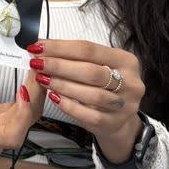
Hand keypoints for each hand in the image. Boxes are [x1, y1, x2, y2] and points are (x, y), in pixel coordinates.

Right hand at [0, 33, 44, 160]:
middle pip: (26, 122)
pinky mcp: (5, 120)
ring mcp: (3, 130)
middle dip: (35, 95)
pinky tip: (31, 75)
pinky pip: (24, 109)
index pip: (11, 135)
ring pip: (29, 115)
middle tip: (36, 67)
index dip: (22, 114)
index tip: (23, 90)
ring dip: (36, 92)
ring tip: (37, 67)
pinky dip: (29, 92)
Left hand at [28, 38, 144, 162]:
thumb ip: (76, 57)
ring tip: (42, 79)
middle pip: (91, 71)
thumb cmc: (103, 86)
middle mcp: (131, 82)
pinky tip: (53, 97)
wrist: (119, 119)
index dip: (61, 47)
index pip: (89, 49)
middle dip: (59, 66)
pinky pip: (88, 114)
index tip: (38, 46)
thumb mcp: (98, 66)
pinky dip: (68, 105)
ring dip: (62, 85)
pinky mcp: (114, 123)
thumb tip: (42, 46)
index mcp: (126, 60)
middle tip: (37, 62)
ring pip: (91, 94)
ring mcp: (125, 105)